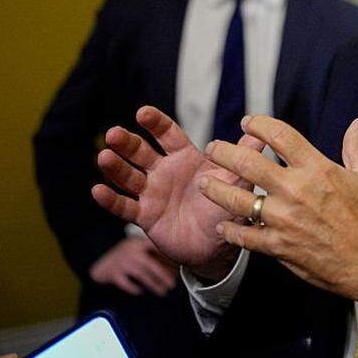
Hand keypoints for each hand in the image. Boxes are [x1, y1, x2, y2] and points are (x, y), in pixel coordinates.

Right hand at [89, 237, 176, 295]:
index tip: (179, 268)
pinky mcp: (113, 274)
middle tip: (173, 284)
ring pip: (141, 275)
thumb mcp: (136, 249)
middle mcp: (130, 251)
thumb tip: (175, 265)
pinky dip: (134, 288)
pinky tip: (141, 292)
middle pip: (151, 264)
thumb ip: (152, 253)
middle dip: (163, 275)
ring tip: (163, 291)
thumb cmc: (124, 258)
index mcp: (138, 243)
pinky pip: (126, 283)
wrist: (99, 263)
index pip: (157, 249)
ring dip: (154, 284)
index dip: (169, 258)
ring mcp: (121, 262)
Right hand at [91, 106, 266, 280]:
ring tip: (104, 157)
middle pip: (141, 152)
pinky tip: (97, 190)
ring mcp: (152, 193)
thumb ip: (243, 158)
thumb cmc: (225, 206)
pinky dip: (110, 200)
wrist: (216, 245)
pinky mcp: (145, 216)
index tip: (142, 112)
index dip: (155, 123)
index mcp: (185, 157)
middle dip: (127, 142)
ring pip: (129, 176)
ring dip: (115, 167)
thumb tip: (260, 134)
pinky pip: (125, 207)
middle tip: (113, 133)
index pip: (167, 135)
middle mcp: (164, 171)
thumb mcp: (235, 182)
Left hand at [199, 115, 357, 310]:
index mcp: (317, 169)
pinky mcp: (278, 246)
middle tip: (213, 148)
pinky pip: (244, 236)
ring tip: (205, 183)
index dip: (259, 125)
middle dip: (224, 152)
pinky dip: (230, 231)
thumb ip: (356, 147)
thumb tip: (357, 123)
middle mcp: (295, 190)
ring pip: (237, 200)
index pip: (280, 136)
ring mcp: (284, 220)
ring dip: (216, 189)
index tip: (248, 122)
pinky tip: (222, 226)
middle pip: (247, 163)